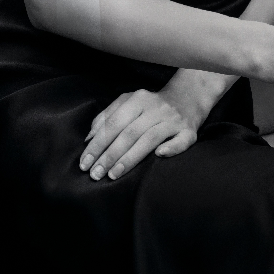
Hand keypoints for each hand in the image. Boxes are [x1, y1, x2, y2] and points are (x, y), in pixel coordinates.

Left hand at [80, 87, 200, 180]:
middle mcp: (156, 108)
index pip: (113, 123)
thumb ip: (107, 117)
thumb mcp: (128, 104)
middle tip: (96, 174)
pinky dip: (171, 148)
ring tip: (113, 174)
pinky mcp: (189, 131)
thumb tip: (88, 139)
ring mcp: (173, 120)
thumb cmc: (150, 107)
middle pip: (129, 133)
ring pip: (149, 139)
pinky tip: (159, 156)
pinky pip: (181, 141)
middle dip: (109, 155)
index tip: (85, 163)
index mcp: (138, 99)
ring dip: (130, 158)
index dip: (97, 144)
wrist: (187, 99)